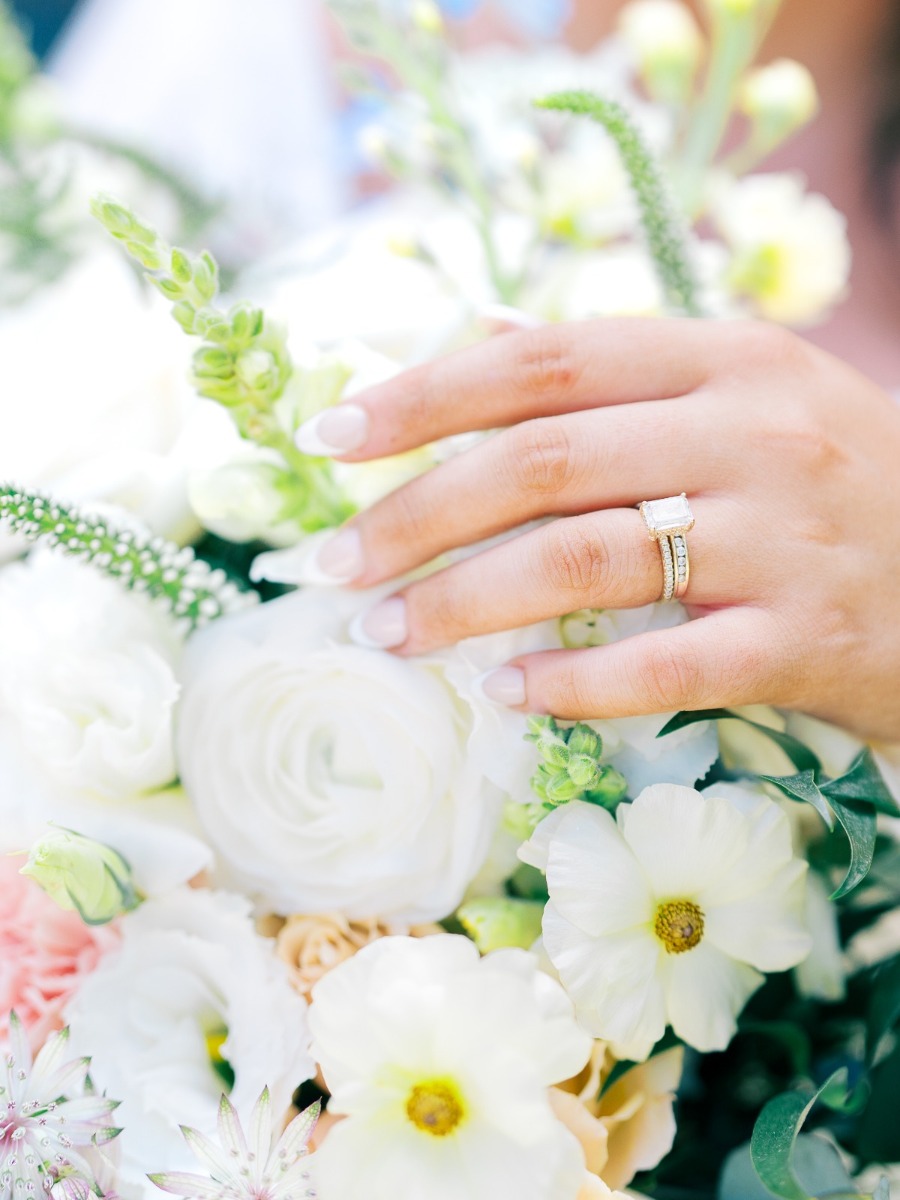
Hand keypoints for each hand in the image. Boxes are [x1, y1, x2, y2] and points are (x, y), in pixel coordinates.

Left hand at [296, 319, 899, 741]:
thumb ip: (612, 367)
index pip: (543, 360)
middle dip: (416, 515)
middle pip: (544, 463)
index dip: (424, 396)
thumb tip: (476, 326)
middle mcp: (753, 433)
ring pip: (586, 563)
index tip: (331, 440)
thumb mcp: (741, 394)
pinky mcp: (804, 639)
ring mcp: (783, 537)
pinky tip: (503, 693)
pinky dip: (573, 681)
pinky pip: (666, 665)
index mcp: (724, 358)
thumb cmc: (828, 482)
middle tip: (333, 566)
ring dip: (463, 602)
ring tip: (386, 635)